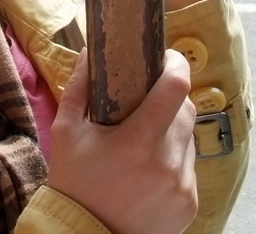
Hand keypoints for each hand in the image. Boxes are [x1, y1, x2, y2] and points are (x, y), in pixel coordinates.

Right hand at [47, 48, 197, 233]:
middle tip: (149, 97)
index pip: (176, 87)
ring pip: (188, 138)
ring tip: (144, 138)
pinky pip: (189, 166)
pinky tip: (149, 168)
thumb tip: (90, 52)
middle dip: (171, 96)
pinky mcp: (190, 204)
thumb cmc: (73, 184)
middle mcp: (167, 163)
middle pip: (187, 109)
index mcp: (137, 141)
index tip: (166, 57)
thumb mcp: (65, 132)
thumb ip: (79, 88)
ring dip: (172, 129)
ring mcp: (182, 186)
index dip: (176, 64)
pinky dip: (174, 159)